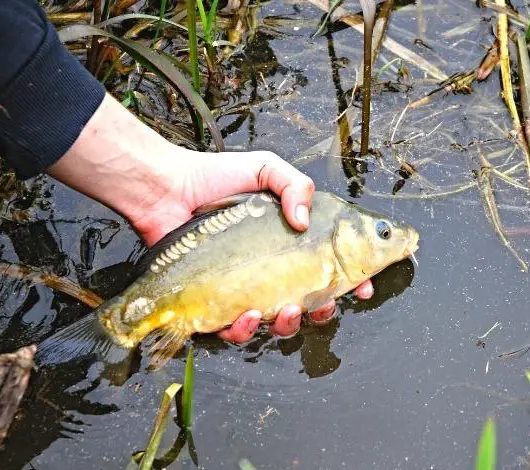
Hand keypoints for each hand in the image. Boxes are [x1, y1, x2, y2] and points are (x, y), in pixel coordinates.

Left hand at [48, 93, 373, 341]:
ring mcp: (244, 289)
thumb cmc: (214, 178)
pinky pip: (236, 330)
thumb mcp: (264, 168)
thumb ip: (295, 185)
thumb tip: (305, 221)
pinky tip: (246, 315)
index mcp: (290, 242)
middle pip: (310, 303)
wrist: (166, 191)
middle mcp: (271, 269)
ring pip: (277, 323)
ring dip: (288, 324)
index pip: (330, 267)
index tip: (363, 287)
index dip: (351, 281)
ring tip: (286, 311)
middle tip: (323, 304)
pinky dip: (245, 329)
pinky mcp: (215, 304)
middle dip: (323, 311)